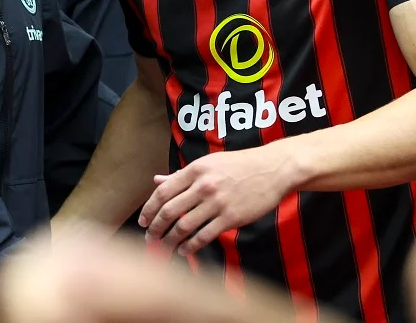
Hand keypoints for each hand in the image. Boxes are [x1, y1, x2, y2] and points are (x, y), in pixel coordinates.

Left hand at [139, 146, 294, 256]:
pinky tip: (184, 251)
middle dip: (155, 229)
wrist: (272, 169)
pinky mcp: (231, 218)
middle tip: (149, 239)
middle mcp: (203, 185)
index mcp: (195, 170)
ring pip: (184, 227)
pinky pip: (204, 236)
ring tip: (164, 248)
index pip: (162, 192)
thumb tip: (157, 181)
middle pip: (169, 212)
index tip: (143, 222)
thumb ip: (181, 175)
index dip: (148, 210)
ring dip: (170, 241)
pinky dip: (190, 247)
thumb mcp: (208, 163)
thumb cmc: (239, 165)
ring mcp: (217, 202)